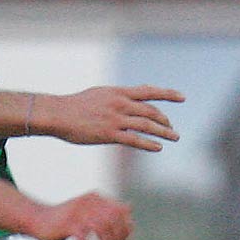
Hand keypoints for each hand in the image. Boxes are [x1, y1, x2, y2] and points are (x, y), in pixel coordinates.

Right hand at [30, 192, 132, 239]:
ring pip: (102, 231)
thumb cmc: (66, 218)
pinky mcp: (66, 225)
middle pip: (113, 223)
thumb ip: (107, 210)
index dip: (126, 230)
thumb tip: (129, 208)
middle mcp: (88, 203)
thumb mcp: (88, 210)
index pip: (122, 213)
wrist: (37, 219)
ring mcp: (77, 213)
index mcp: (96, 198)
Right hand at [42, 86, 183, 151]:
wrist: (57, 114)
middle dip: (165, 121)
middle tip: (173, 129)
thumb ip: (121, 96)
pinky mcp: (109, 134)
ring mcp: (115, 119)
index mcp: (118, 92)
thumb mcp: (101, 93)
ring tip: (175, 137)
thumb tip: (136, 96)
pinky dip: (149, 144)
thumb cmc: (77, 105)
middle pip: (151, 112)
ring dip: (164, 132)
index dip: (168, 94)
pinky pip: (134, 140)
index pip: (149, 91)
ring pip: (147, 126)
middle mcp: (120, 104)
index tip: (182, 97)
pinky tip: (158, 147)